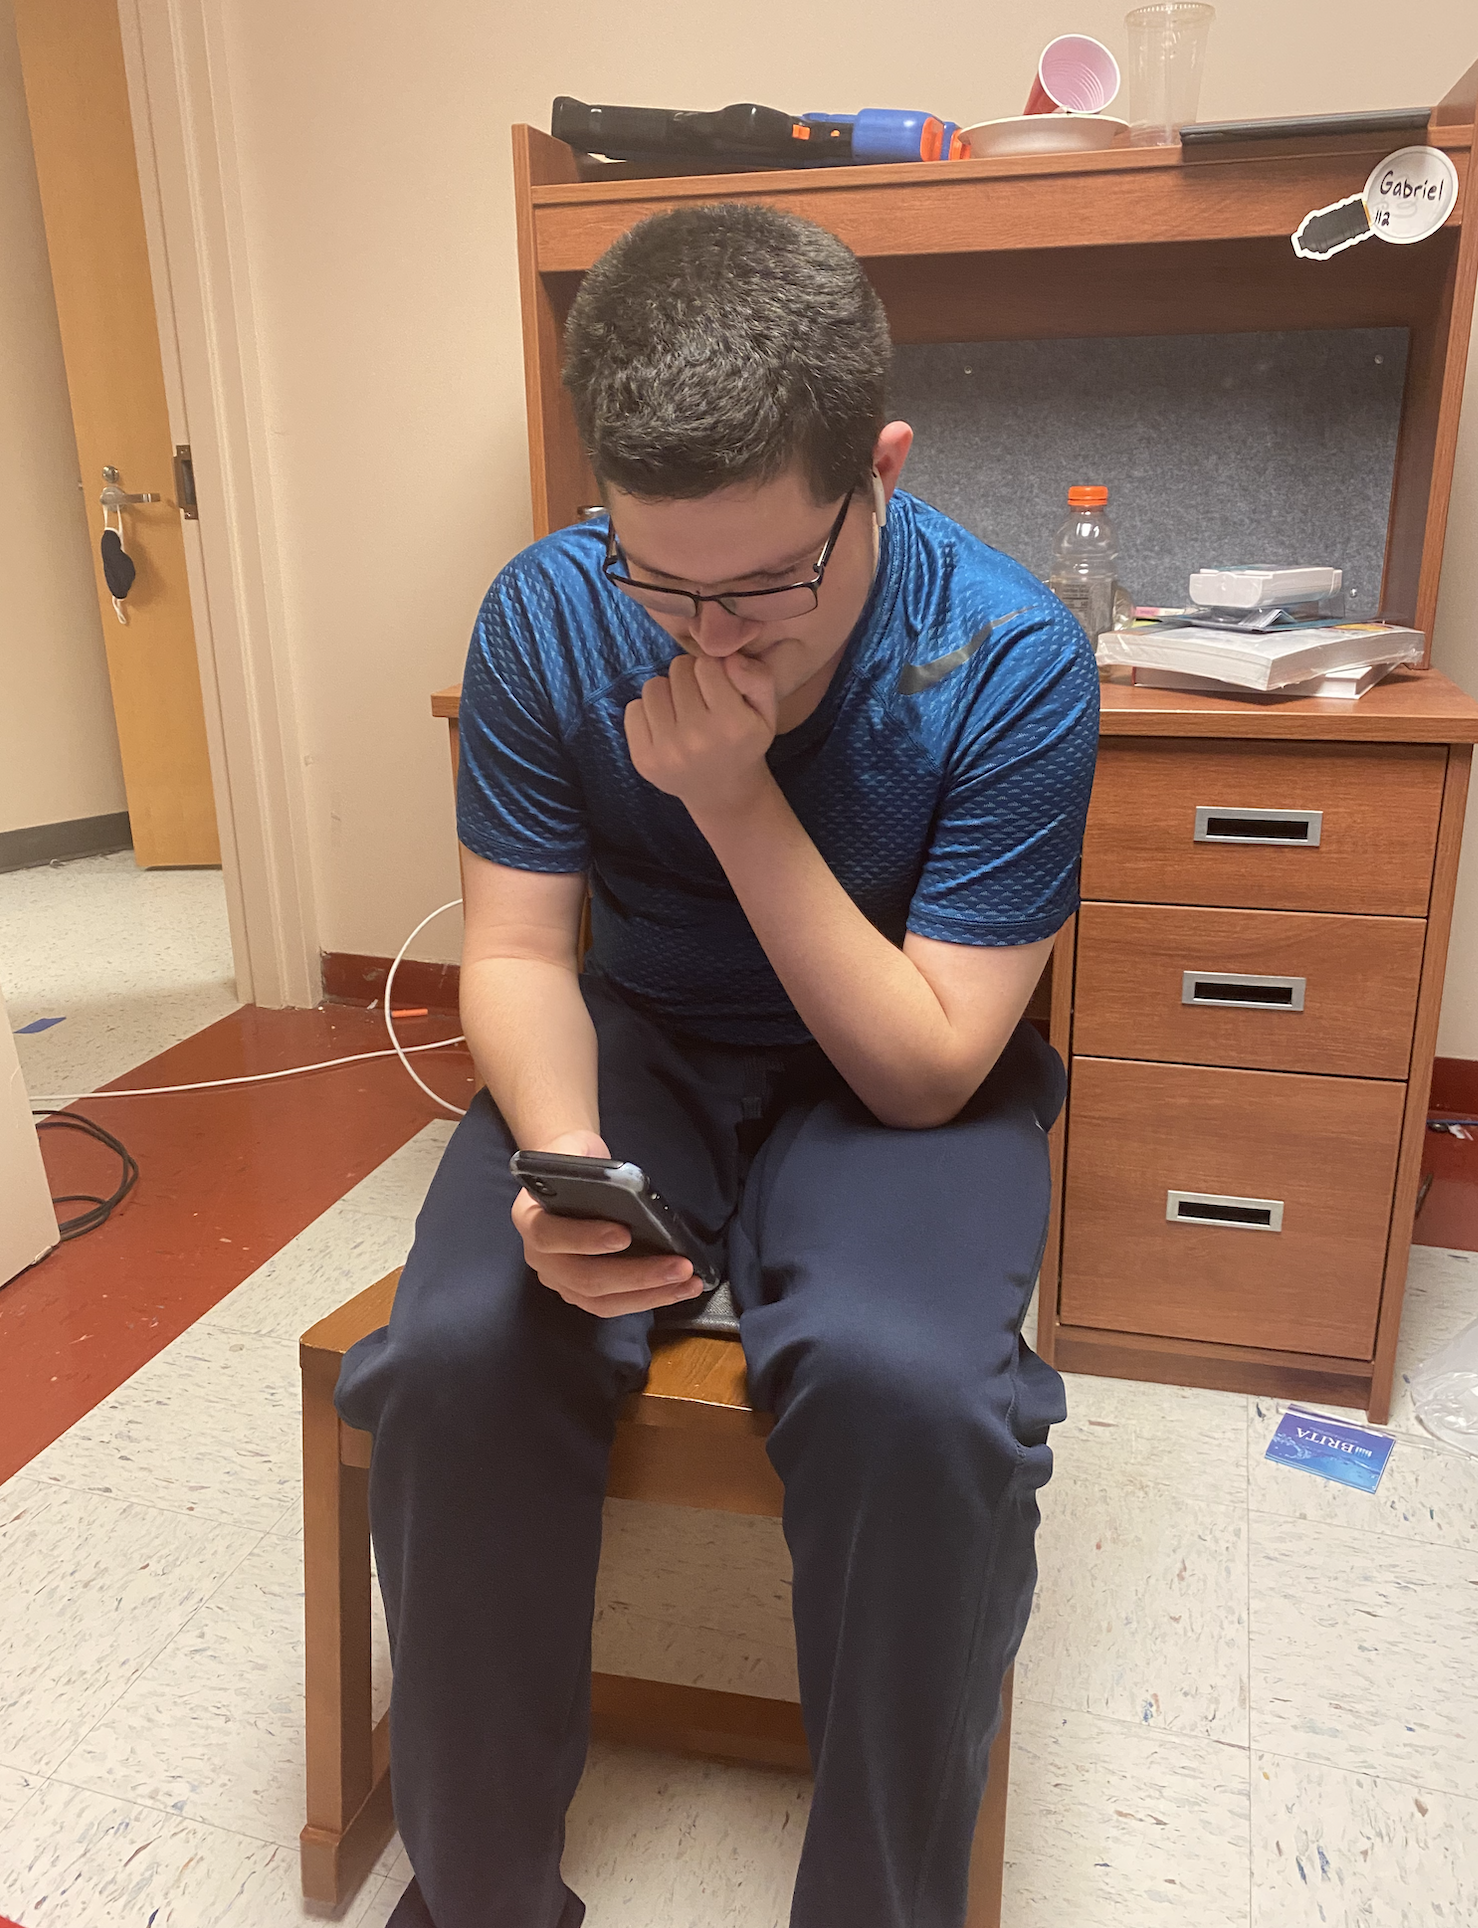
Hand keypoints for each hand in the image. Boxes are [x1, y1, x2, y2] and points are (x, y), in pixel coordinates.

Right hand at [510, 1129, 700, 1318]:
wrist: (568, 1175)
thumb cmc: (573, 1161)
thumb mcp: (575, 1151)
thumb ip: (587, 1167)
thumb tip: (620, 1184)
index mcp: (528, 1219)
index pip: (549, 1236)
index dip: (585, 1238)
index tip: (624, 1234)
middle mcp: (539, 1257)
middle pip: (585, 1278)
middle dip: (637, 1275)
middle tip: (679, 1265)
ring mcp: (559, 1280)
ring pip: (602, 1301)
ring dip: (650, 1294)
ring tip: (688, 1281)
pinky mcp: (581, 1293)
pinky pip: (614, 1305)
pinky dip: (649, 1298)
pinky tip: (679, 1288)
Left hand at [624, 651, 778, 820]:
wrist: (724, 792)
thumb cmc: (745, 742)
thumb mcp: (766, 711)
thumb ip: (758, 678)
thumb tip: (729, 658)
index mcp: (731, 724)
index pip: (706, 665)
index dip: (712, 669)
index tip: (718, 686)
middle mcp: (696, 738)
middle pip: (678, 671)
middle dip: (689, 678)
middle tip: (700, 700)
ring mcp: (666, 751)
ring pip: (653, 686)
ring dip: (667, 692)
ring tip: (682, 711)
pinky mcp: (643, 760)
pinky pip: (633, 709)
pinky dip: (647, 711)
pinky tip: (665, 726)